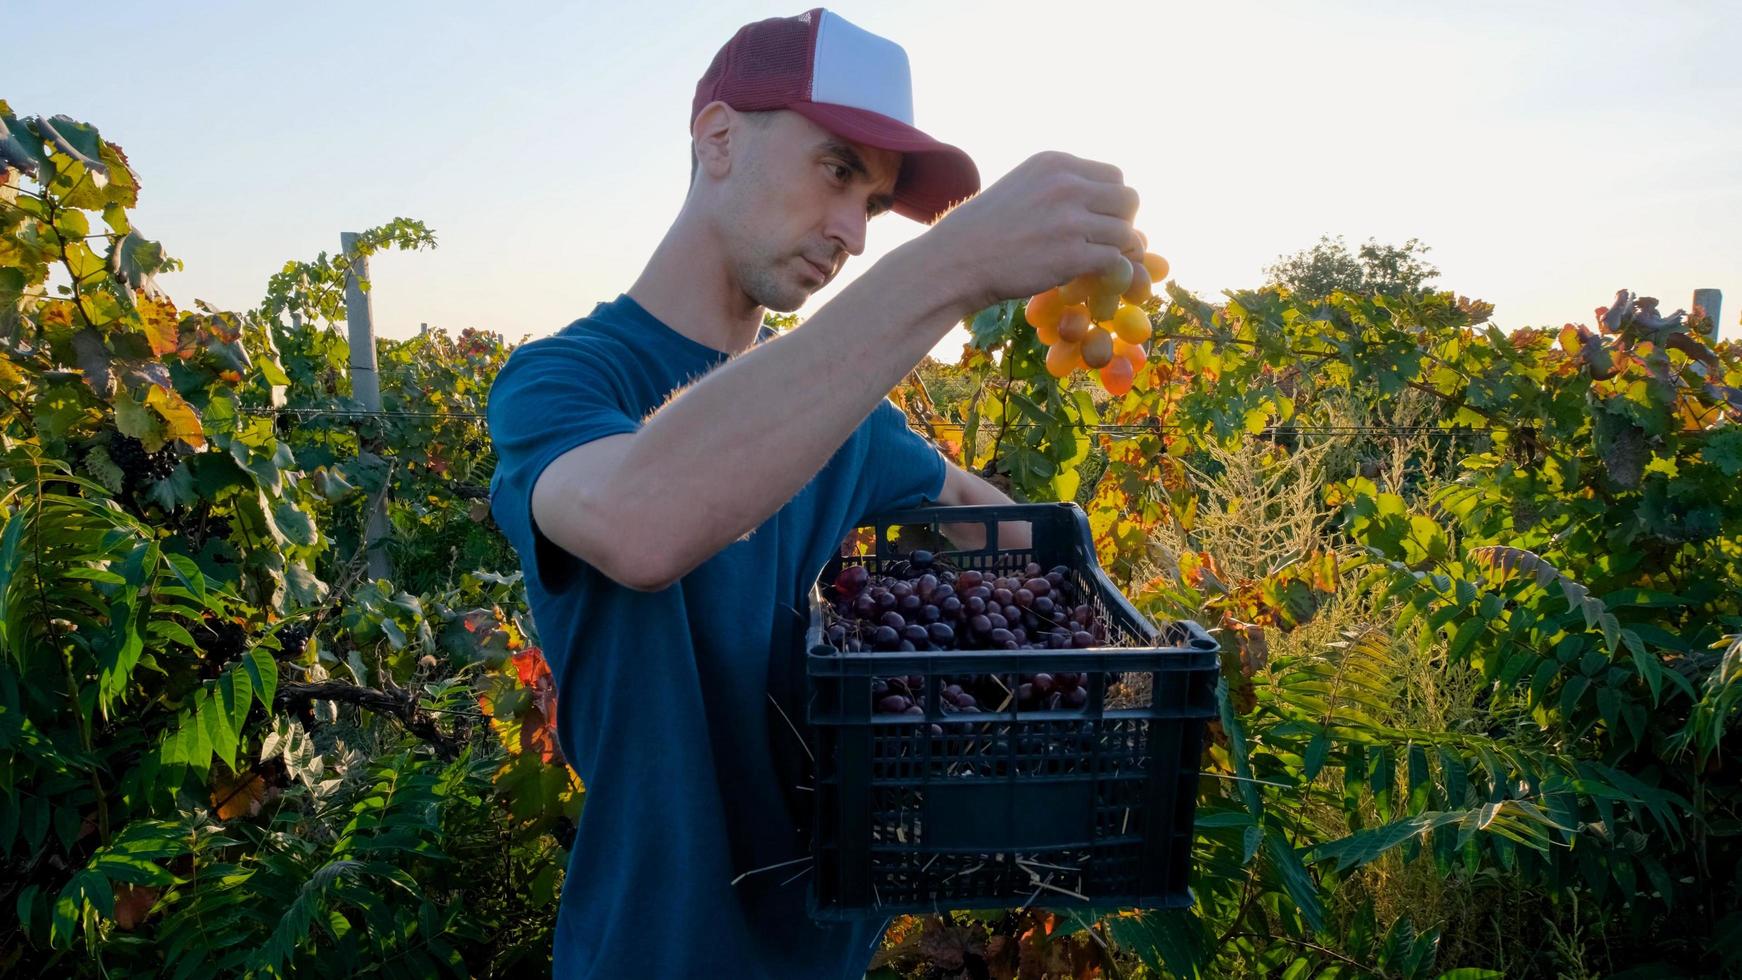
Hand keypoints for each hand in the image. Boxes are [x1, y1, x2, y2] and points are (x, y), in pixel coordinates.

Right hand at [921, 151, 1142, 314]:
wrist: (956, 260)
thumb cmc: (983, 229)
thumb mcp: (1022, 185)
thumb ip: (1060, 186)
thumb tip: (1104, 204)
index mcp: (1055, 163)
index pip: (1114, 175)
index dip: (1111, 201)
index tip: (1097, 219)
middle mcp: (1067, 184)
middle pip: (1129, 200)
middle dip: (1121, 222)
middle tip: (1101, 242)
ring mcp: (1071, 220)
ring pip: (1125, 232)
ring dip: (1113, 251)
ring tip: (1091, 262)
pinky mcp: (1073, 254)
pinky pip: (1115, 260)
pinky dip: (1108, 272)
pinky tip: (1088, 276)